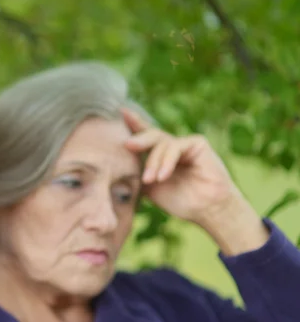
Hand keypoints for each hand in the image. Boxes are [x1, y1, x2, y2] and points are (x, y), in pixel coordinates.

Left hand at [122, 108, 268, 254]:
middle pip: (151, 135)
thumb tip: (116, 165)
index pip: (144, 136)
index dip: (133, 124)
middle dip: (138, 139)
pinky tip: (162, 176)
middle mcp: (171, 146)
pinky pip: (175, 147)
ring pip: (161, 142)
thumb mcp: (150, 188)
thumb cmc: (180, 201)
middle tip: (127, 145)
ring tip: (149, 179)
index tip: (121, 112)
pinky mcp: (197, 143)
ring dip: (153, 162)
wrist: (205, 210)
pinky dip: (166, 161)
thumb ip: (137, 174)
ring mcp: (184, 143)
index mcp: (159, 155)